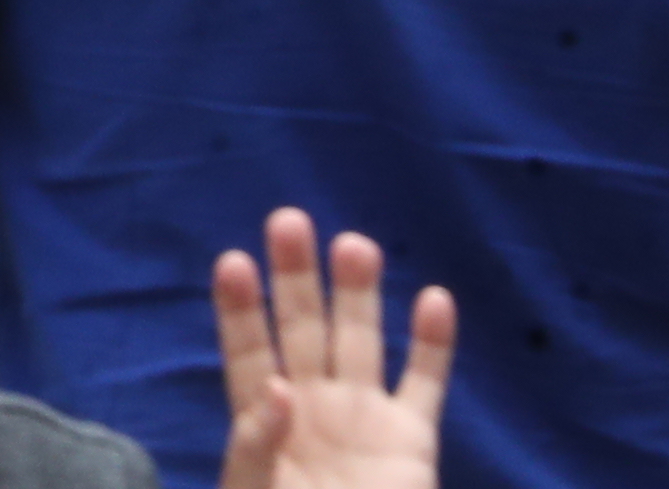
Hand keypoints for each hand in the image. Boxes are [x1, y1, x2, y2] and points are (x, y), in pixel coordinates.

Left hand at [216, 211, 450, 488]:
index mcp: (264, 420)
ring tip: (355, 244)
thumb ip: (255, 448)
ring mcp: (364, 419)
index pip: (248, 353)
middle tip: (289, 221)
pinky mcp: (412, 441)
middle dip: (297, 280)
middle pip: (302, 331)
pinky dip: (431, 344)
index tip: (234, 262)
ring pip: (360, 343)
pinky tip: (434, 300)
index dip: (241, 310)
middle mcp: (313, 407)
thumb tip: (276, 390)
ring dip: (358, 295)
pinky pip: (423, 384)